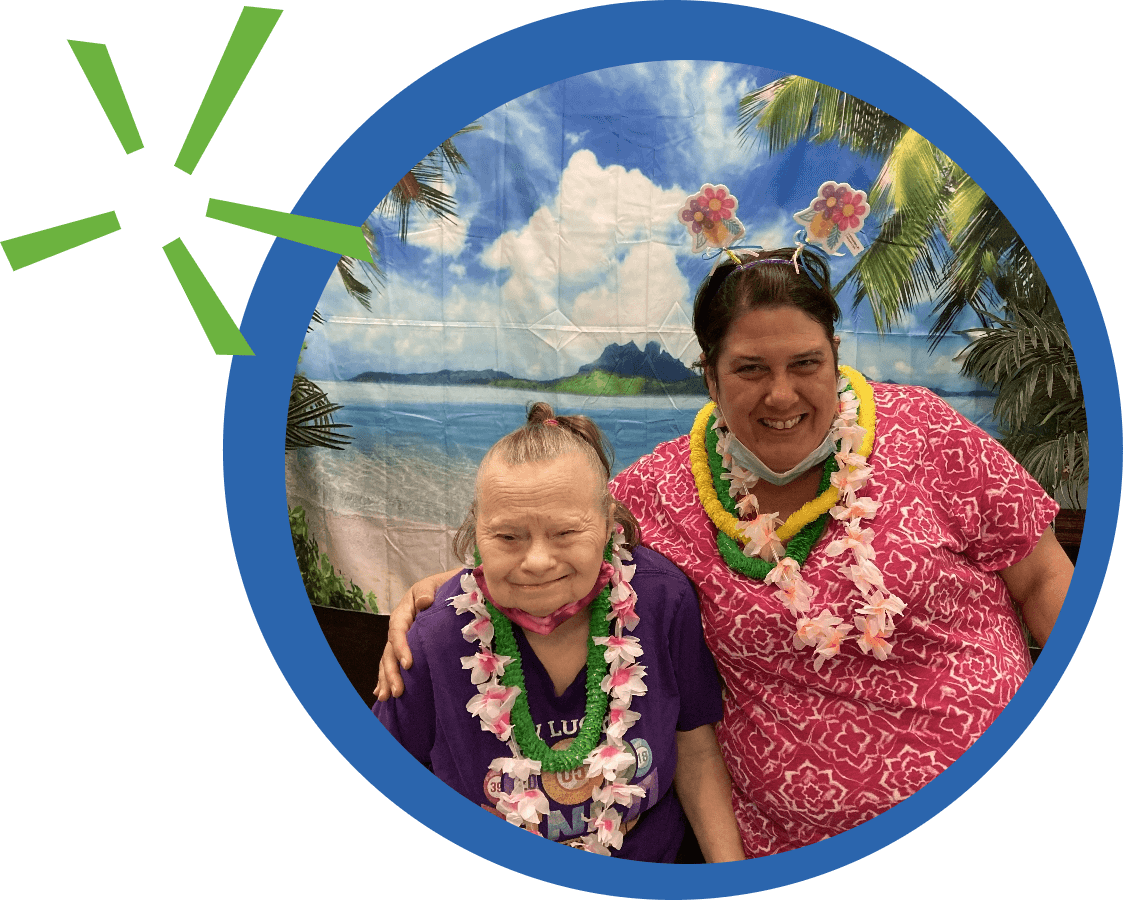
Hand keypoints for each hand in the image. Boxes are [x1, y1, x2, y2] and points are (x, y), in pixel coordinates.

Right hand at [374, 569, 457, 700]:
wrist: (454, 588)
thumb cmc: (447, 586)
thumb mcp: (437, 583)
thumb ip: (427, 590)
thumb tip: (422, 602)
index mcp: (405, 609)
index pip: (398, 629)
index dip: (400, 647)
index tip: (408, 664)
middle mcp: (401, 625)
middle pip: (390, 649)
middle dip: (391, 671)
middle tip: (397, 691)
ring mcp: (403, 637)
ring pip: (389, 659)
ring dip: (387, 678)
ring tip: (387, 696)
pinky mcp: (409, 646)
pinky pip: (395, 662)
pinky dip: (387, 677)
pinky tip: (382, 693)